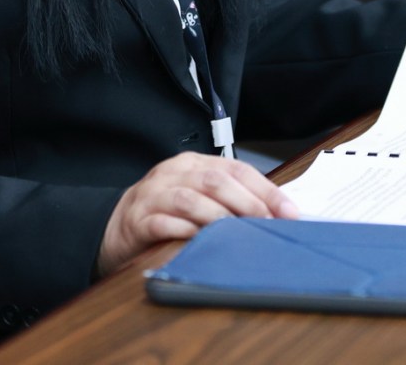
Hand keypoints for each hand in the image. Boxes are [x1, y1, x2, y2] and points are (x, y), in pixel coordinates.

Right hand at [95, 151, 298, 275]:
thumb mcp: (197, 197)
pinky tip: (200, 241)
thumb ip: (229, 199)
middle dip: (247, 203)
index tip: (289, 212)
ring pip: (190, 200)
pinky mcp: (138, 220)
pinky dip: (185, 232)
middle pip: (215, 181)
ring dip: (218, 217)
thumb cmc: (165, 211)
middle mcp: (174, 173)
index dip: (265, 190)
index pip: (236, 169)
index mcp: (193, 164)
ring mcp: (154, 195)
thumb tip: (276, 214)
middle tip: (267, 225)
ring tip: (238, 234)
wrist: (116, 227)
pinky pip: (164, 224)